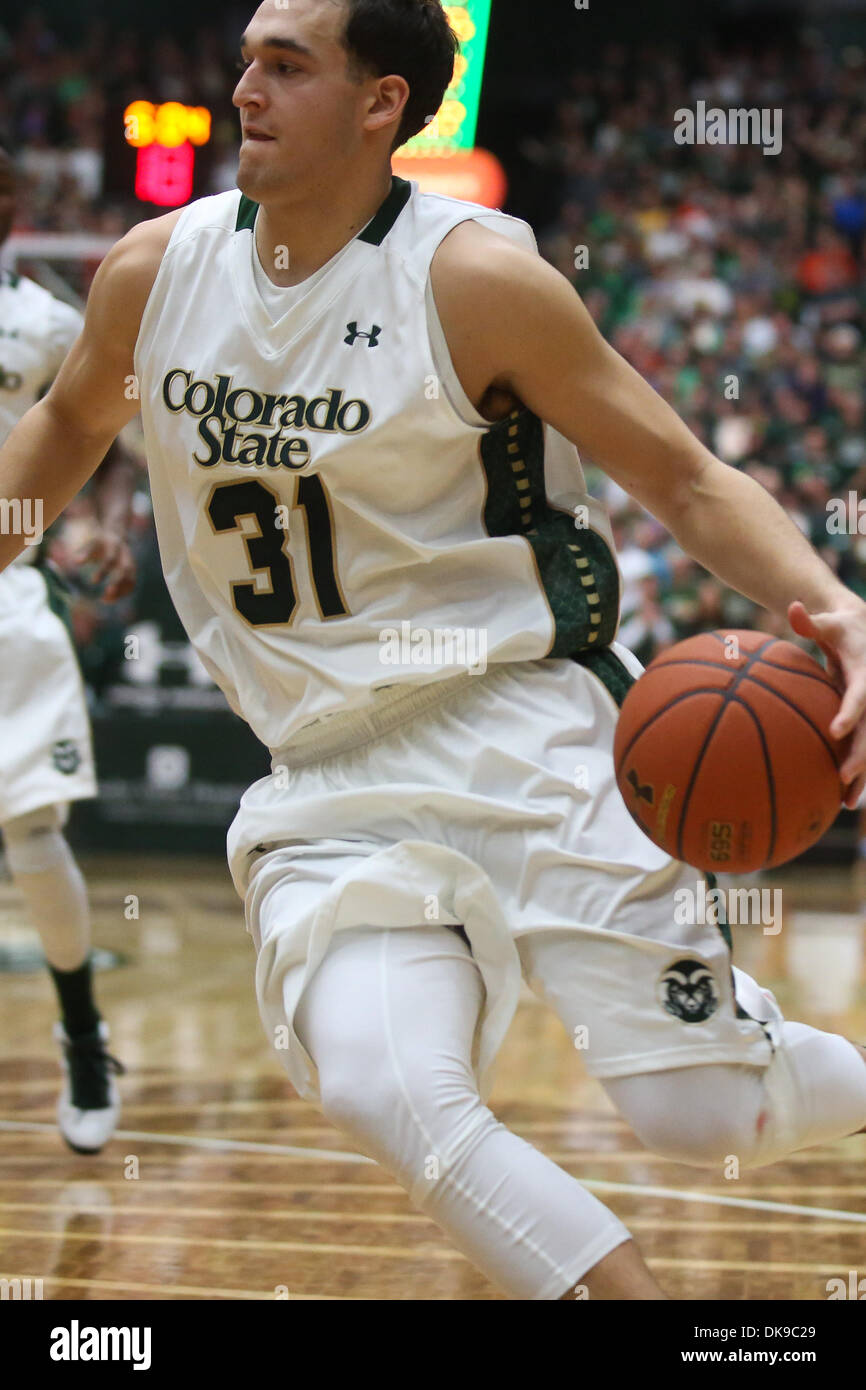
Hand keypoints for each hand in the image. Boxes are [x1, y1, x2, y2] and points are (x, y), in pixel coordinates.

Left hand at [73, 527, 135, 601]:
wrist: (115, 536)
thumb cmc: (98, 543)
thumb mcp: (91, 543)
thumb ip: (84, 552)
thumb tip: (76, 562)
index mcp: (115, 546)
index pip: (110, 559)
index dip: (103, 572)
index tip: (93, 582)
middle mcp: (125, 554)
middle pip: (124, 570)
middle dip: (116, 583)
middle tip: (105, 595)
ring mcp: (131, 563)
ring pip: (130, 579)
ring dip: (120, 591)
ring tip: (104, 600)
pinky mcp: (132, 571)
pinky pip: (131, 584)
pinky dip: (122, 593)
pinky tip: (109, 600)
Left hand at [789, 598, 865, 807]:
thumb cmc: (841, 629)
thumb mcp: (829, 624)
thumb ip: (810, 622)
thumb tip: (792, 607)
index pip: (862, 696)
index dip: (851, 713)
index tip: (836, 730)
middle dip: (860, 755)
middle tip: (842, 776)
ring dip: (863, 775)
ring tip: (847, 802)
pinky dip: (861, 774)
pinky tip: (845, 799)